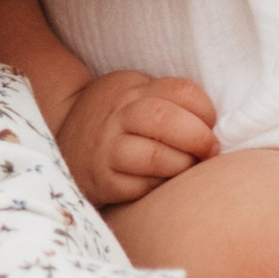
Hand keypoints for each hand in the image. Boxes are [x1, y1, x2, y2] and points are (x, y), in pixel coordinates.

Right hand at [56, 68, 218, 206]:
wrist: (63, 144)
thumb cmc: (116, 121)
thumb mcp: (134, 94)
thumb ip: (167, 101)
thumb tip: (215, 124)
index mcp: (133, 90)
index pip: (179, 91)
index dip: (205, 109)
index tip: (211, 124)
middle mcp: (118, 116)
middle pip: (164, 119)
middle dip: (198, 137)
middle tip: (209, 150)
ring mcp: (108, 149)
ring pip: (154, 156)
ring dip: (182, 164)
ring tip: (188, 167)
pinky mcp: (104, 181)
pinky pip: (141, 186)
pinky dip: (160, 185)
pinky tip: (164, 181)